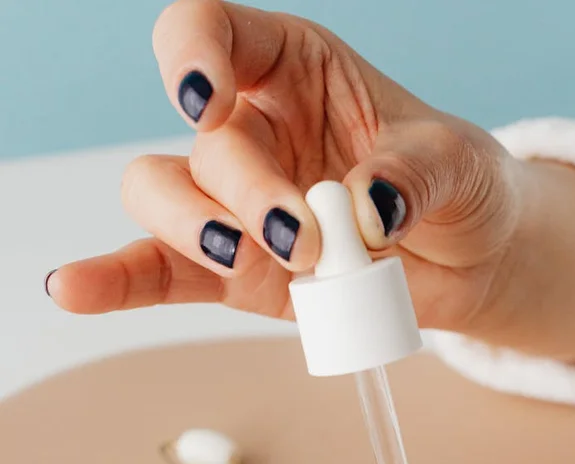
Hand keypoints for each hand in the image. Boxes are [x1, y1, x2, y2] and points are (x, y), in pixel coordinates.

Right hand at [48, 1, 574, 363]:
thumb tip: (363, 209)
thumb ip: (414, 174)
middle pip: (203, 144)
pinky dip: (119, 282)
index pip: (213, 35)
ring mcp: (235, 206)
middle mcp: (252, 131)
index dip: (193, 58)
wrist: (468, 261)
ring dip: (198, 233)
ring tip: (262, 262)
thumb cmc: (458, 188)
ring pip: (166, 200)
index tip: (207, 100)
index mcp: (294, 71)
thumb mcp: (458, 164)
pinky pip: (160, 272)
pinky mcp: (234, 273)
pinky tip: (75, 287)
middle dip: (244, 192)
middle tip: (307, 237)